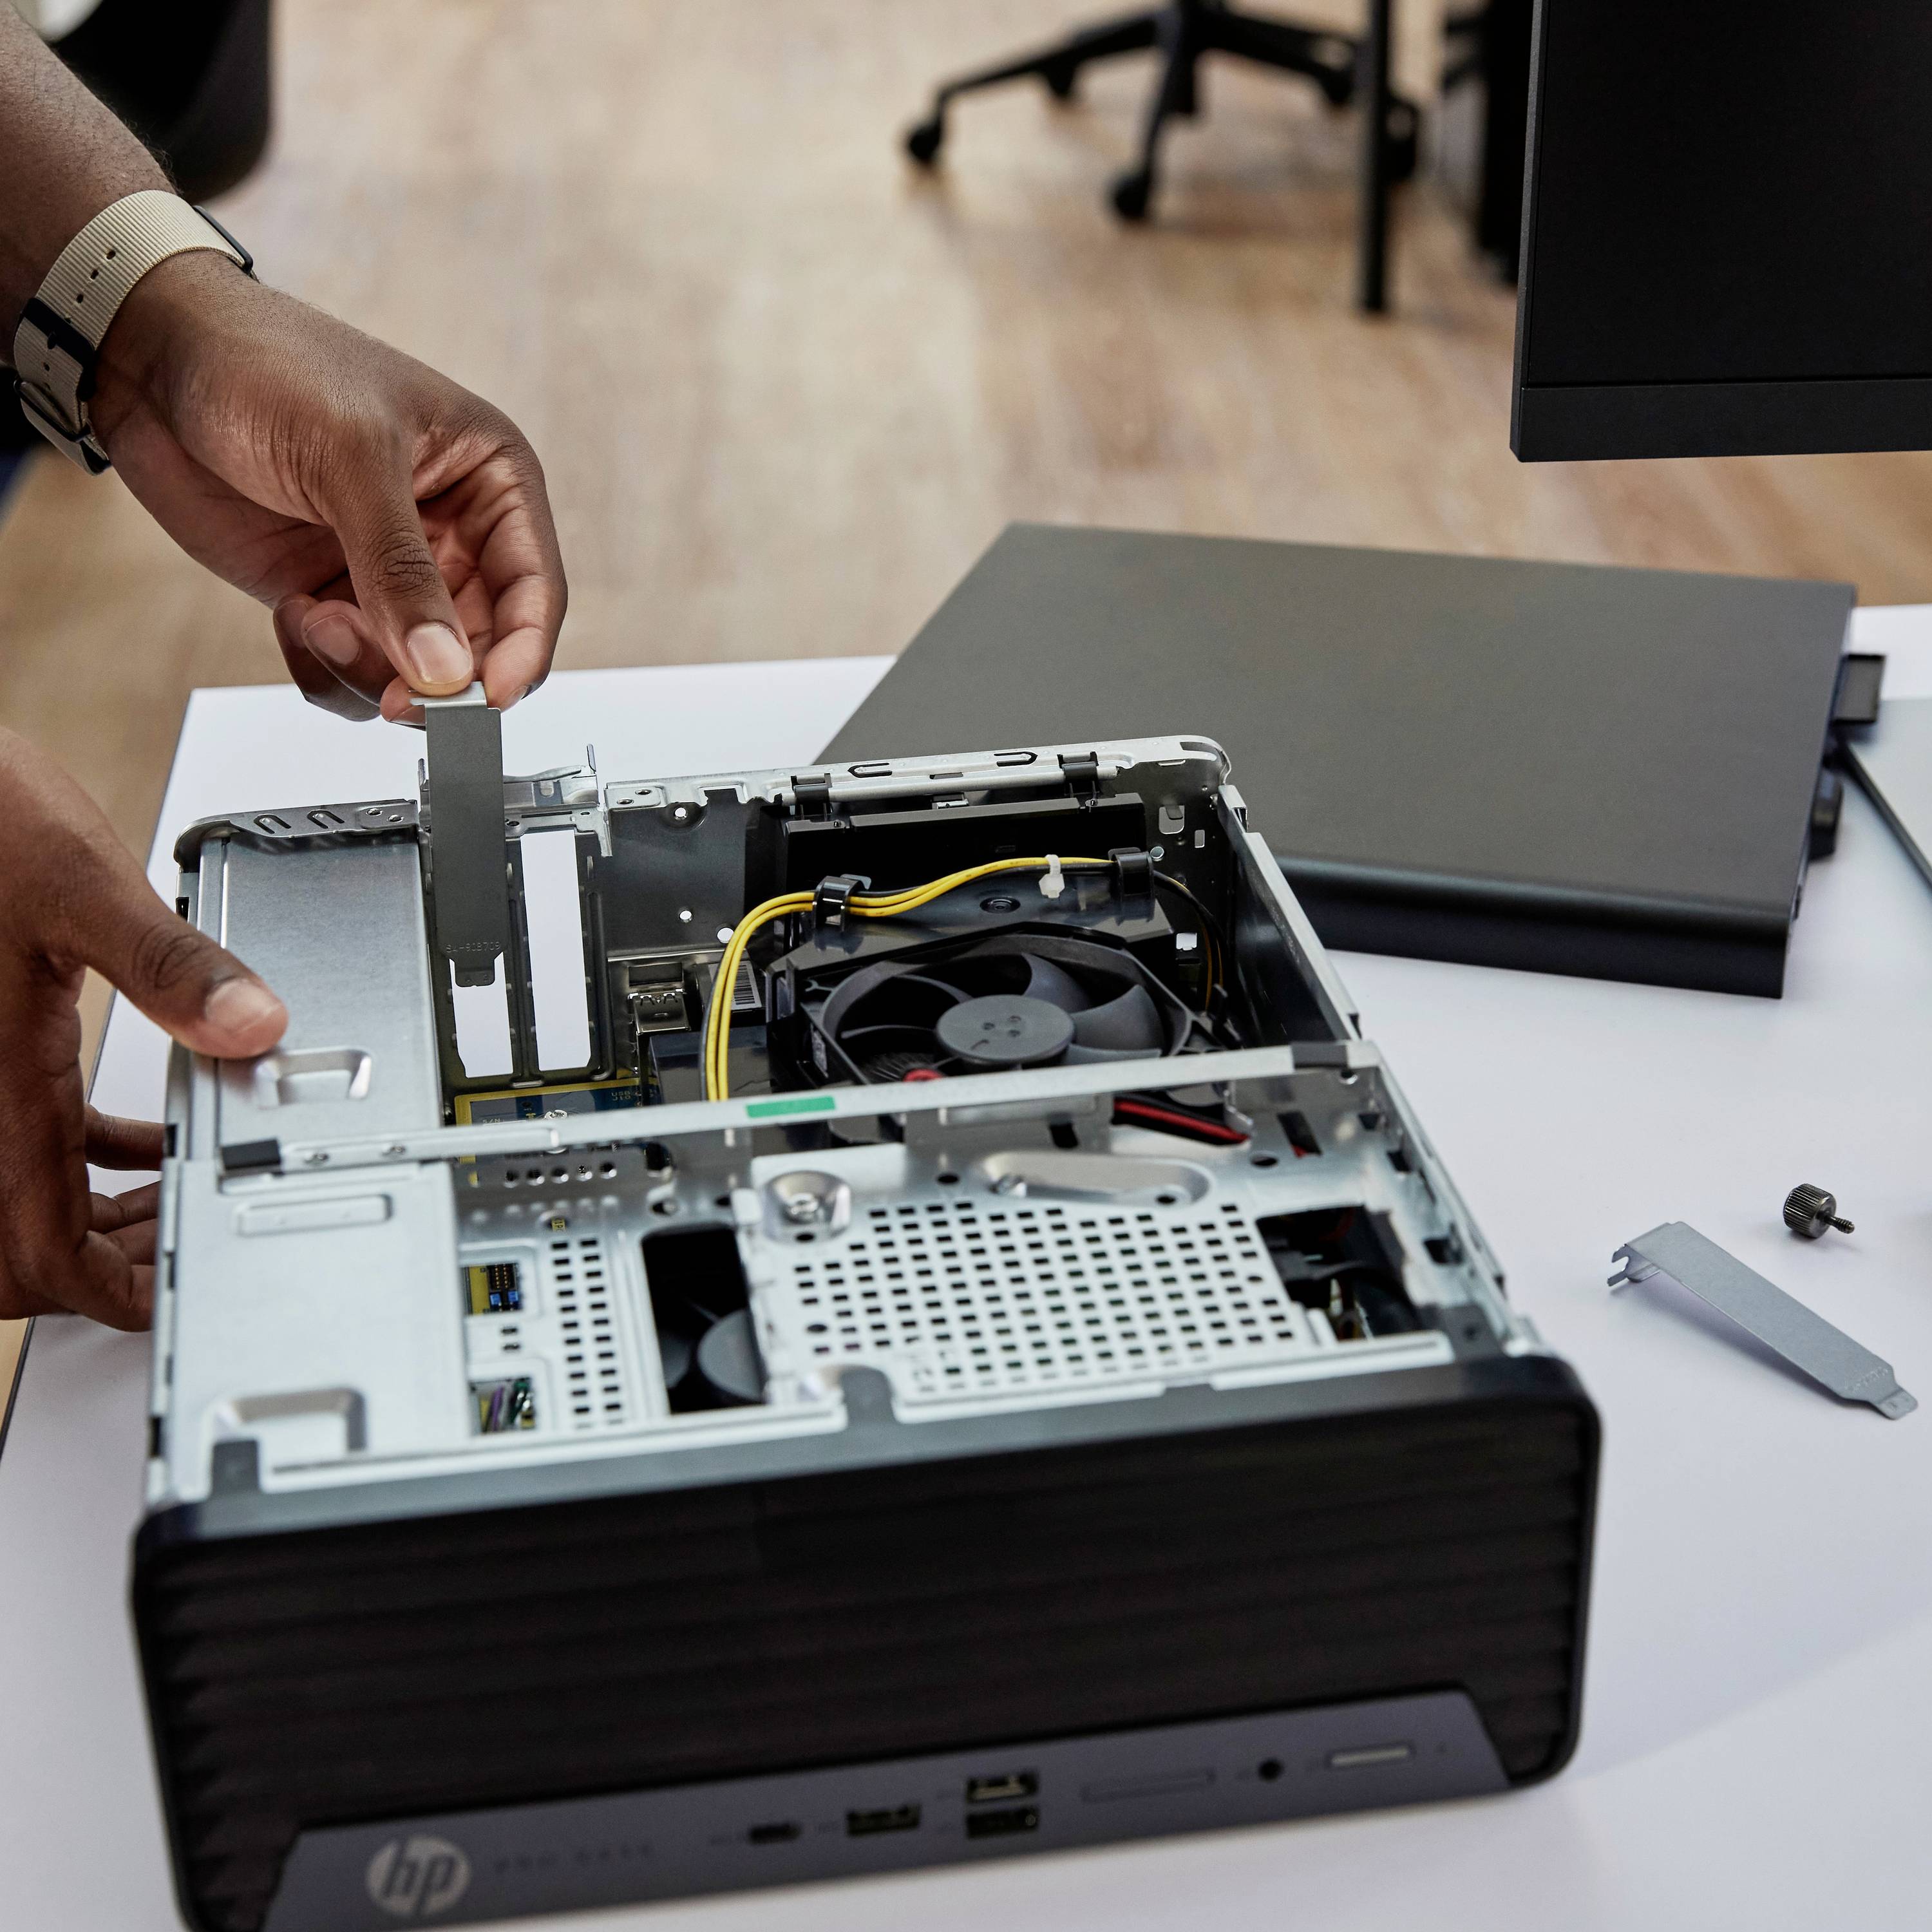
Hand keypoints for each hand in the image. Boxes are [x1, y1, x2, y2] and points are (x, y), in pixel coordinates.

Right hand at [0, 729, 285, 1328]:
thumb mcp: (76, 882)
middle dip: (111, 1262)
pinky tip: (146, 1129)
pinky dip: (88, 1156)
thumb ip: (169, 962)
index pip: (41, 1249)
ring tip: (185, 1196)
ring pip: (26, 1196)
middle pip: (26, 1243)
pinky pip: (29, 1138)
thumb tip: (254, 1024)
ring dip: (103, 1214)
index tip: (178, 1292)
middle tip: (196, 1241)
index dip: (110, 1293)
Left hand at [87, 252, 566, 723]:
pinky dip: (325, 669)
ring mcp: (391, 572)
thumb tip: (445, 670)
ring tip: (315, 619)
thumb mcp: (350, 459)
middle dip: (434, 676)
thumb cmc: (268, 365)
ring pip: (417, 674)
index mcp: (491, 481)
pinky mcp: (333, 597)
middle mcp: (454, 534)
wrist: (154, 356)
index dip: (521, 651)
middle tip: (393, 693)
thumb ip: (402, 571)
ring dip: (368, 670)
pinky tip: (292, 615)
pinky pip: (354, 674)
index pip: (534, 590)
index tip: (484, 698)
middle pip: (481, 648)